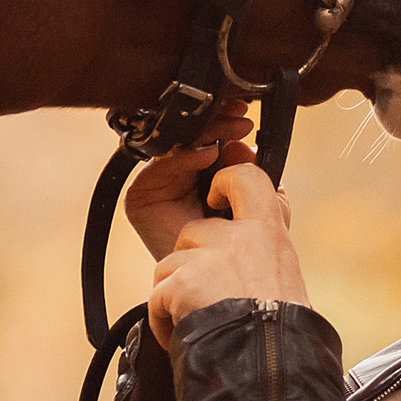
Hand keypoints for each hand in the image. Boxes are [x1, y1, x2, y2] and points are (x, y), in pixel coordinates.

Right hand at [124, 100, 256, 259]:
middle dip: (216, 122)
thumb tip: (242, 143)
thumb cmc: (240, 247)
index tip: (246, 115)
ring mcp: (158, 184)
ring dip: (205, 134)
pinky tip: (209, 156)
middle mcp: (177, 175)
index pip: (209, 136)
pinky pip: (159, 167)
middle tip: (240, 119)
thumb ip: (253, 173)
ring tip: (232, 134)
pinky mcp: (141, 197)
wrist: (217, 285)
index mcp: (203, 172)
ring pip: (175, 144)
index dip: (225, 122)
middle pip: (190, 135)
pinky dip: (185, 157)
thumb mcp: (260, 203)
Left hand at [147, 162, 307, 347]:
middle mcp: (239, 238)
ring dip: (177, 292)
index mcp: (269, 233)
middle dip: (193, 261)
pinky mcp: (181, 284)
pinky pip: (157, 296)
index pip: (247, 178)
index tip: (218, 194)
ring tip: (200, 320)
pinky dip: (164, 319)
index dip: (227, 179)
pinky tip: (184, 334)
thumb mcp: (285, 275)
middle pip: (195, 230)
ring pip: (171, 263)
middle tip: (210, 293)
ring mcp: (207, 259)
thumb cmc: (282, 333)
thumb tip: (263, 207)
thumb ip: (265, 242)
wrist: (271, 372)